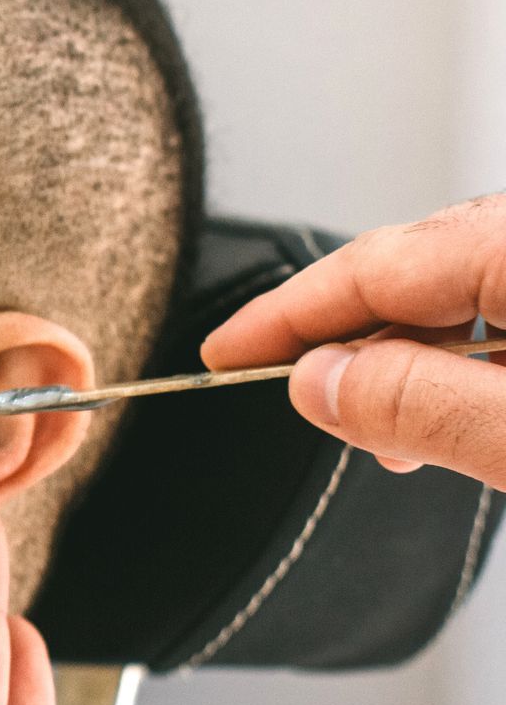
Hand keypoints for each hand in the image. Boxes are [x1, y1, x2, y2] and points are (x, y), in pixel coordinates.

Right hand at [201, 194, 505, 485]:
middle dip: (350, 343)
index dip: (284, 315)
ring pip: (461, 287)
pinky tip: (464, 407)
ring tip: (400, 438)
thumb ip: (421, 404)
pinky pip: (503, 299)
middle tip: (309, 407)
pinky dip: (469, 357)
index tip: (225, 353)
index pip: (372, 266)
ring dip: (415, 361)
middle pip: (413, 270)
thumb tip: (320, 383)